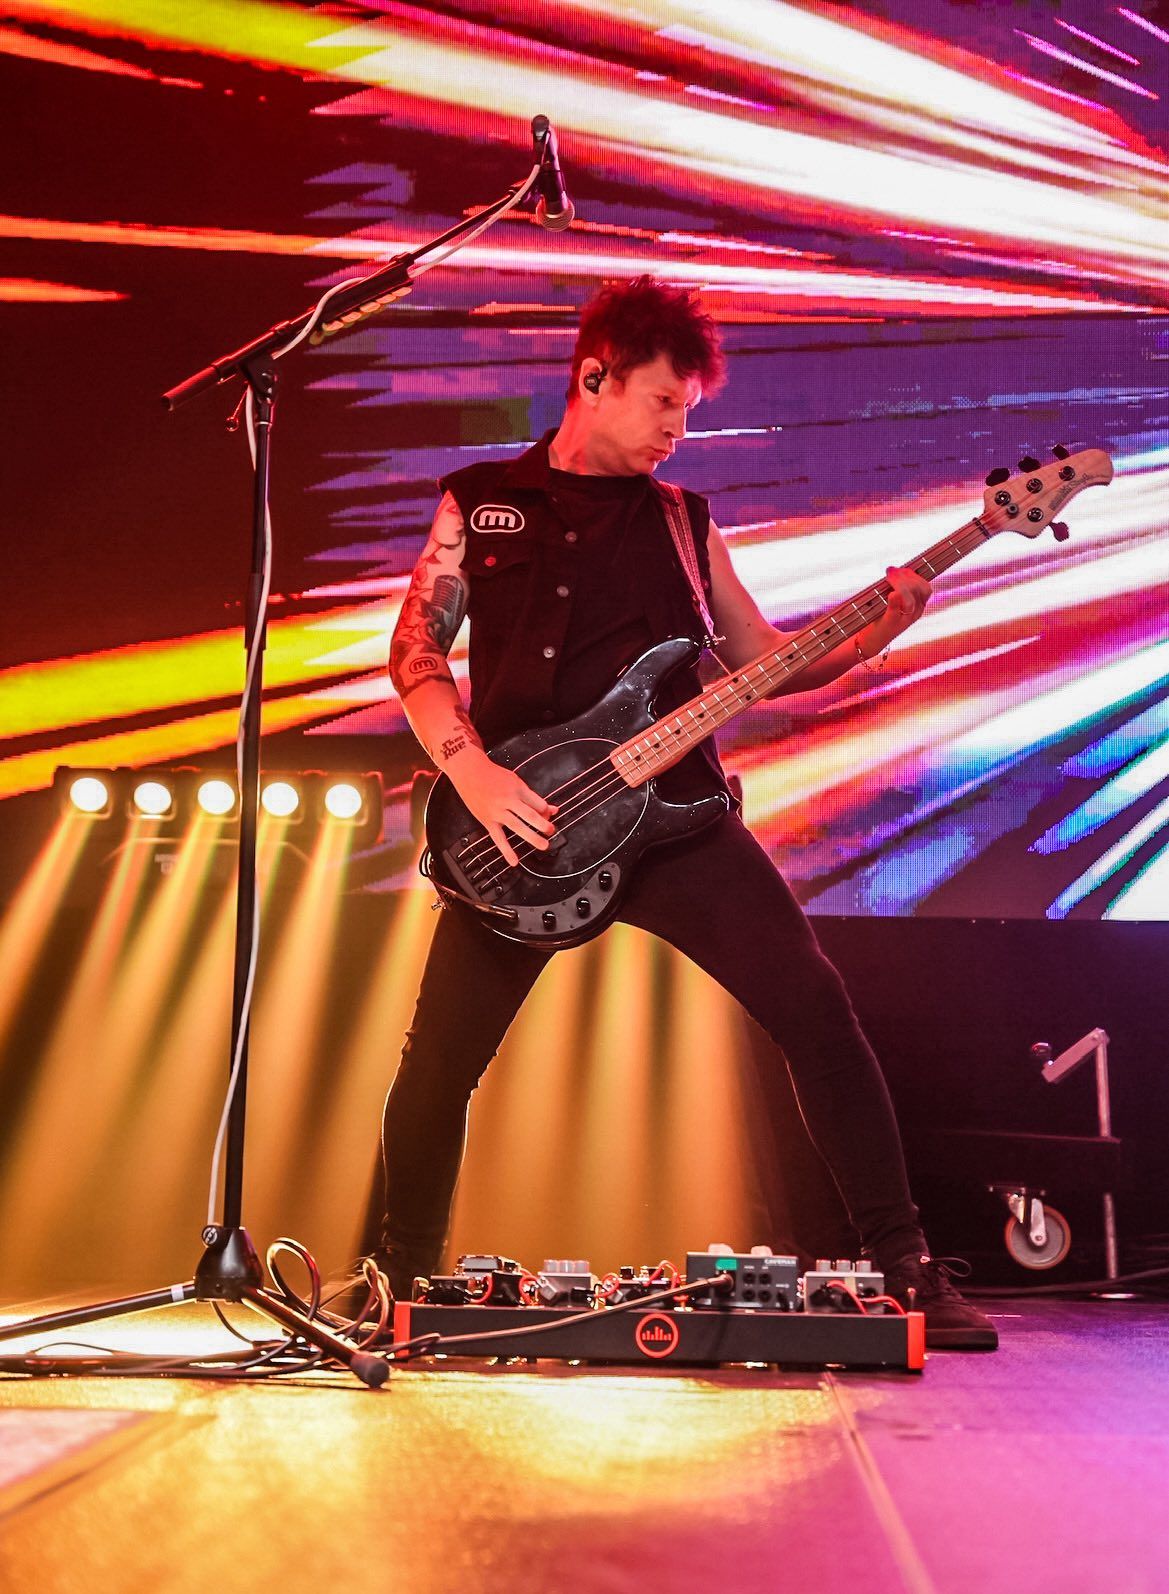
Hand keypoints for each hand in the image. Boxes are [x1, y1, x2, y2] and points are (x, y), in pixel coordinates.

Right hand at [448, 749, 557, 866]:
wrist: (470, 772)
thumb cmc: (494, 775)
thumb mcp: (516, 781)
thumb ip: (532, 797)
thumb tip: (551, 809)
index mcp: (517, 788)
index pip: (537, 803)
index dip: (547, 811)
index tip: (550, 815)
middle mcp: (508, 800)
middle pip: (529, 815)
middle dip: (543, 824)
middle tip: (551, 831)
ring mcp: (497, 812)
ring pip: (517, 826)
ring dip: (532, 837)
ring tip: (543, 845)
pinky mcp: (487, 821)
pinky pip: (498, 838)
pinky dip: (506, 851)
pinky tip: (514, 861)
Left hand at [861, 565, 930, 655]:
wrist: (872, 640)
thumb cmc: (882, 617)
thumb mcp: (893, 602)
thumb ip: (897, 587)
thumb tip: (894, 568)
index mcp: (918, 607)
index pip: (925, 588)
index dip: (915, 576)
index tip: (902, 570)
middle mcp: (915, 613)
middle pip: (918, 590)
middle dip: (905, 577)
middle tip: (890, 572)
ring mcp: (904, 619)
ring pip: (910, 598)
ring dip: (900, 585)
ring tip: (888, 578)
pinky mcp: (891, 623)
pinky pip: (896, 610)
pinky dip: (895, 600)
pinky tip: (892, 594)